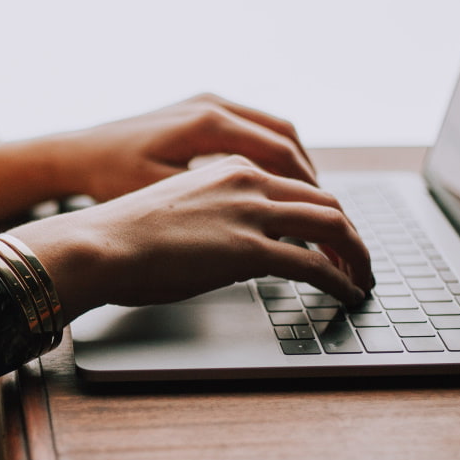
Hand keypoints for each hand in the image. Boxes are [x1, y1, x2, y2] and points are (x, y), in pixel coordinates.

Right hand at [8, 156, 372, 321]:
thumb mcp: (179, 209)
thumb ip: (216, 215)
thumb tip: (235, 247)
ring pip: (332, 225)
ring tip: (362, 279)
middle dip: (350, 233)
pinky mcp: (250, 249)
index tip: (332, 236)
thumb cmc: (123, 235)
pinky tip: (347, 293)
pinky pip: (315, 264)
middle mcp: (247, 180)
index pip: (296, 184)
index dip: (323, 212)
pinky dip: (341, 279)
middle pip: (325, 201)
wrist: (98, 244)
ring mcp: (251, 212)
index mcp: (229, 166)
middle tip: (358, 260)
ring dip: (356, 255)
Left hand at [48, 93, 317, 202]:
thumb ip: (217, 207)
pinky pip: (253, 128)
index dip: (308, 191)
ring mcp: (207, 103)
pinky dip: (273, 155)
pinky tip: (275, 185)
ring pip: (274, 130)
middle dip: (311, 179)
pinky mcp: (200, 109)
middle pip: (286, 138)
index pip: (281, 155)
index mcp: (208, 124)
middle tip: (328, 216)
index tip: (326, 220)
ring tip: (309, 203)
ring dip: (295, 165)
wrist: (76, 154)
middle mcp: (213, 105)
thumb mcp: (164, 197)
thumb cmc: (111, 179)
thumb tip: (267, 230)